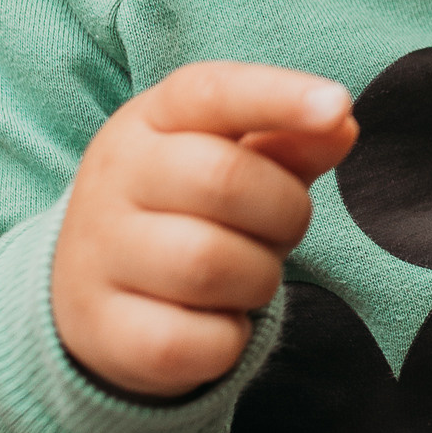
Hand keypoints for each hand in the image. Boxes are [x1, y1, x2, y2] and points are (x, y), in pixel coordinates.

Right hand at [51, 62, 355, 398]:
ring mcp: (98, 254)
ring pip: (211, 264)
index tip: (338, 105)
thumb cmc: (187, 212)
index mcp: (148, 122)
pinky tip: (212, 324)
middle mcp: (113, 178)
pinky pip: (199, 340)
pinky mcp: (105, 330)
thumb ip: (291, 141)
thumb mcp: (234, 162)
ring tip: (243, 278)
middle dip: (285, 212)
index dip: (279, 96)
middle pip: (227, 180)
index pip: (211, 92)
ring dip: (258, 279)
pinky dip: (229, 339)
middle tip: (280, 229)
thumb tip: (341, 124)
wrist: (90, 295)